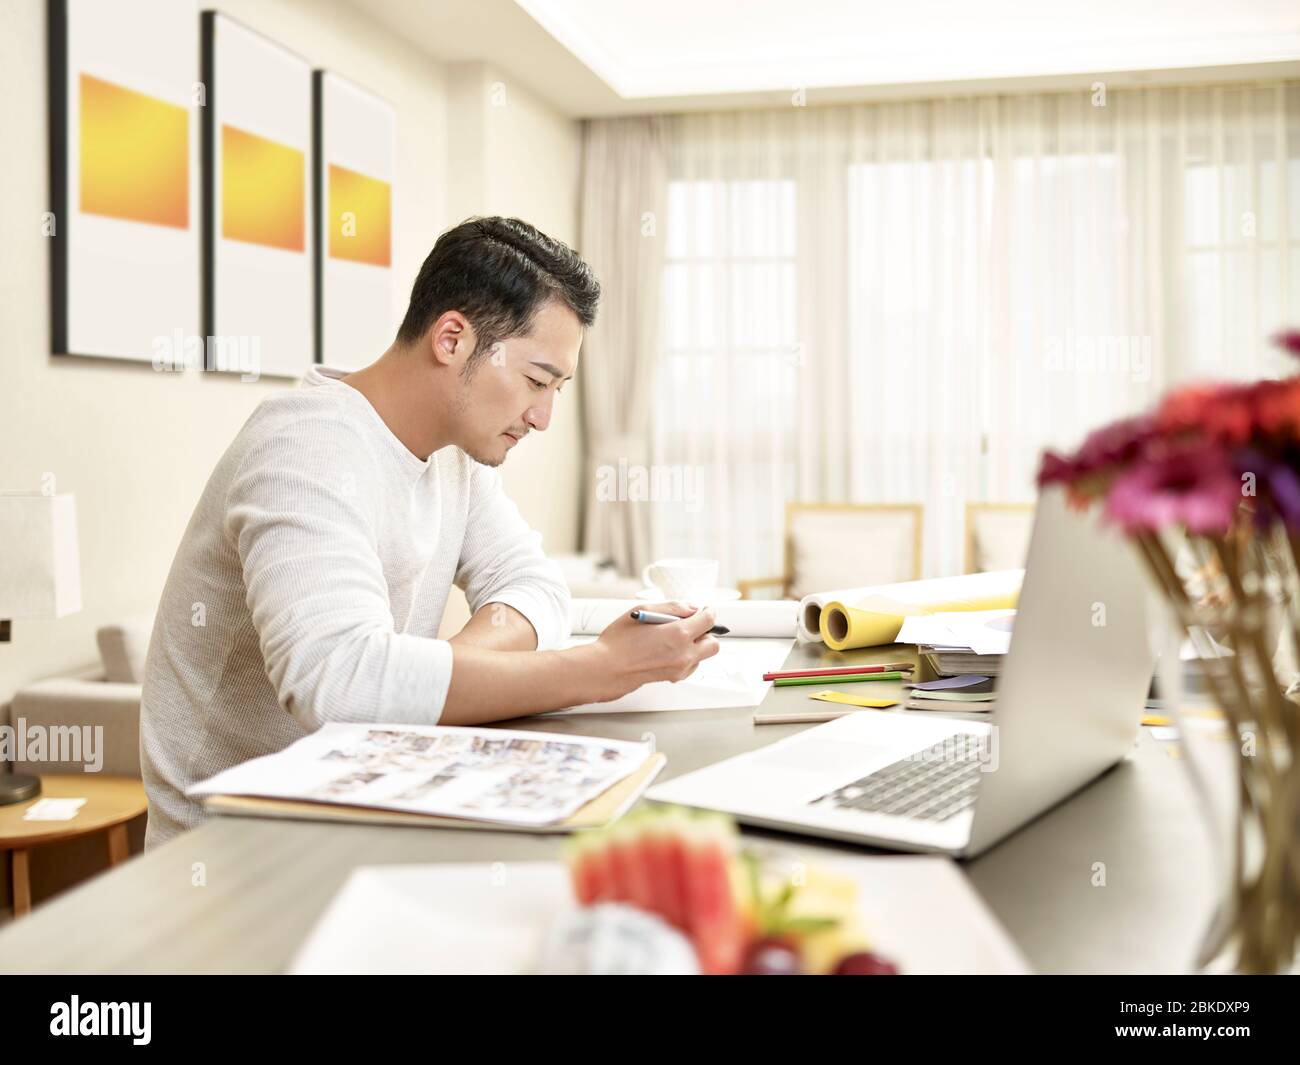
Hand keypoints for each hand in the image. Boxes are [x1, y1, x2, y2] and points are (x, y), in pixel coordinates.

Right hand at [586, 601, 721, 701]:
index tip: (702, 610)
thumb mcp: (643, 610)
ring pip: (703, 656)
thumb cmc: (619, 641)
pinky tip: (668, 651)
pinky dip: (687, 657)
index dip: (707, 612)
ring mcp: (680, 668)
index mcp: (678, 634)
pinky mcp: (674, 677)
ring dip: (696, 645)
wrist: (606, 669)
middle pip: (713, 643)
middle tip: (690, 625)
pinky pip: (691, 665)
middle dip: (706, 632)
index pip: (709, 620)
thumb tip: (691, 608)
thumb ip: (672, 607)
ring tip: (673, 638)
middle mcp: (684, 654)